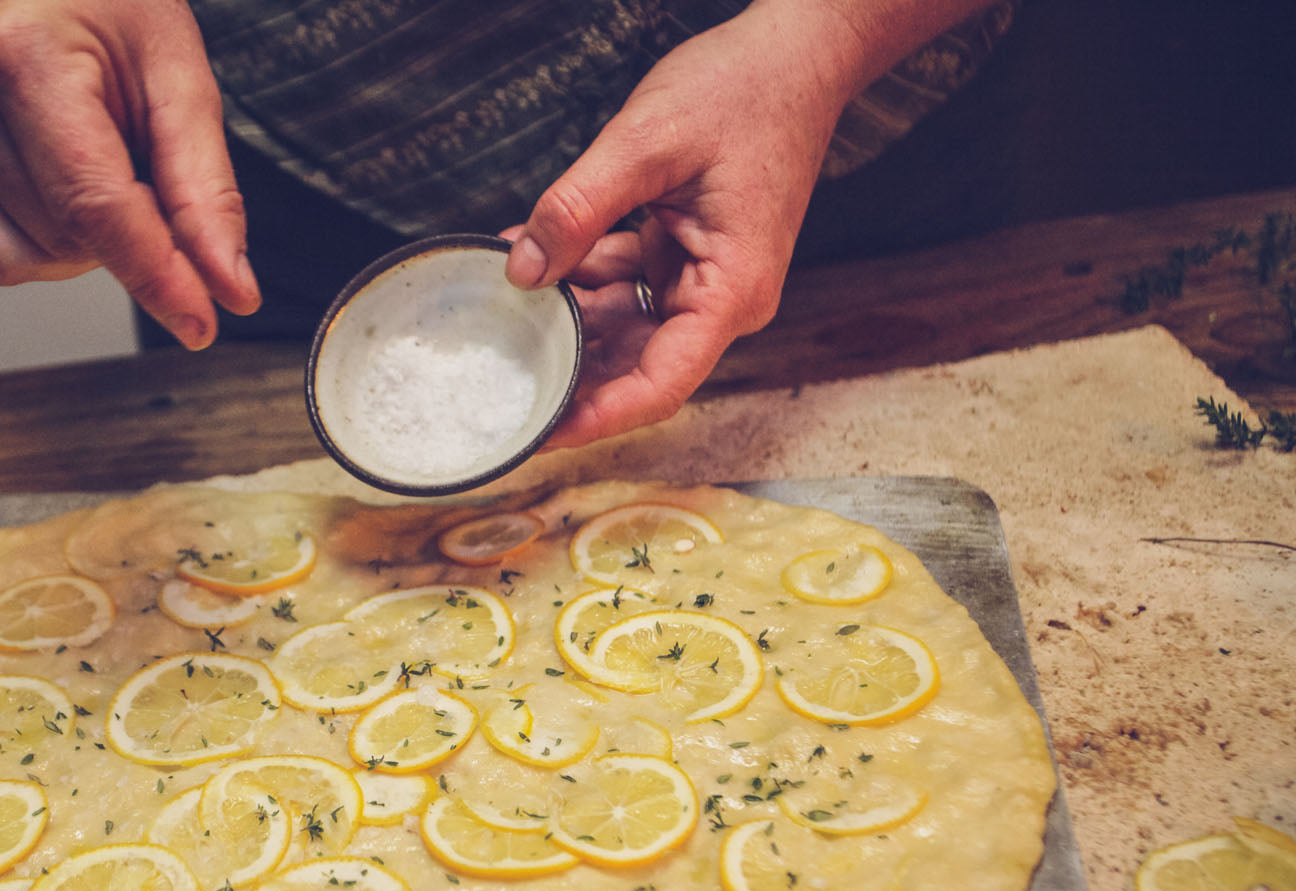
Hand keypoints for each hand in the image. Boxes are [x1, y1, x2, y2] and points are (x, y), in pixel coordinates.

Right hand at [0, 0, 258, 348]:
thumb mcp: (178, 76)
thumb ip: (204, 190)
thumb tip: (226, 285)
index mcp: (20, 54)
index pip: (94, 205)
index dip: (154, 274)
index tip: (199, 322)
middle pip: (65, 239)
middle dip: (121, 225)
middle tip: (128, 151)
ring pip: (21, 261)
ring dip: (76, 237)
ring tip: (83, 155)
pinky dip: (33, 234)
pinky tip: (43, 171)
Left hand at [506, 0, 978, 446]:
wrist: (794, 53)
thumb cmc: (745, 90)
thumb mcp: (645, 143)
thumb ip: (578, 209)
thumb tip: (523, 270)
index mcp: (731, 290)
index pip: (662, 384)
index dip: (600, 415)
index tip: (545, 432)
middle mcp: (723, 299)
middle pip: (637, 364)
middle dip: (569, 369)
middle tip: (501, 382)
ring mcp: (705, 280)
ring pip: (624, 325)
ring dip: (566, 317)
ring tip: (502, 309)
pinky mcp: (688, 257)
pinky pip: (626, 284)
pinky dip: (580, 275)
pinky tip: (531, 259)